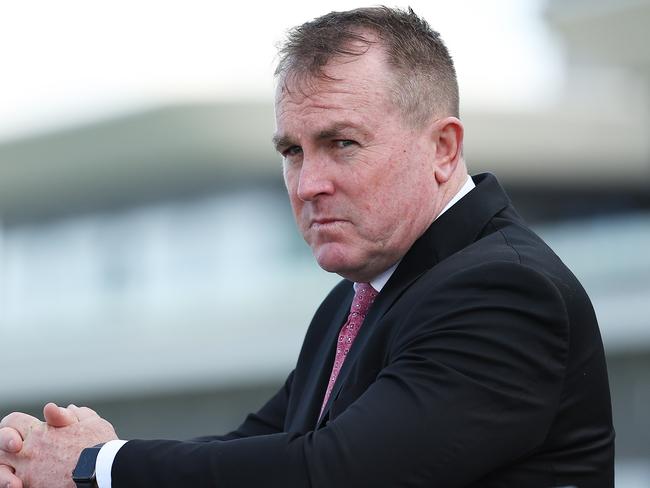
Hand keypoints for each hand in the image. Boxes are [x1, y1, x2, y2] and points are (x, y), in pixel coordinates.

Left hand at [0, 403, 117, 487]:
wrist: (102, 470)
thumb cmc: (99, 445)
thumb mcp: (91, 422)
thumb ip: (76, 415)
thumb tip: (68, 409)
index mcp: (40, 432)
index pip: (12, 421)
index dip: (15, 424)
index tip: (25, 431)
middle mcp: (29, 452)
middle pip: (0, 447)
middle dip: (5, 447)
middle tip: (17, 451)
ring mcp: (29, 473)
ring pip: (1, 471)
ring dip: (5, 472)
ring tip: (16, 477)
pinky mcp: (34, 487)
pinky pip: (15, 485)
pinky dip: (16, 484)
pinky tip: (23, 483)